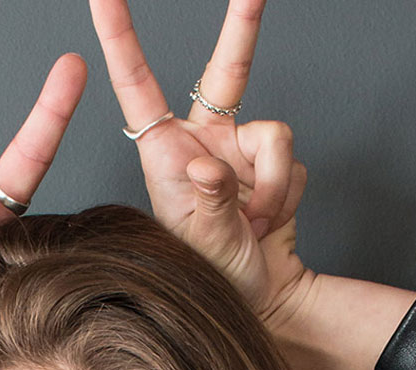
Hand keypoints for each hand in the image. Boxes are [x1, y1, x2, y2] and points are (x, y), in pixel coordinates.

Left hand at [86, 0, 316, 325]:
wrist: (258, 295)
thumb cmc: (210, 272)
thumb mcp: (196, 240)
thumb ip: (206, 201)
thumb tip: (210, 166)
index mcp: (163, 150)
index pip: (137, 85)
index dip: (121, 40)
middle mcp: (202, 140)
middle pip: (227, 72)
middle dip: (242, 28)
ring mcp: (241, 147)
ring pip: (275, 133)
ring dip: (271, 184)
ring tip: (252, 220)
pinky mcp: (274, 159)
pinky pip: (294, 162)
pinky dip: (286, 195)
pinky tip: (268, 218)